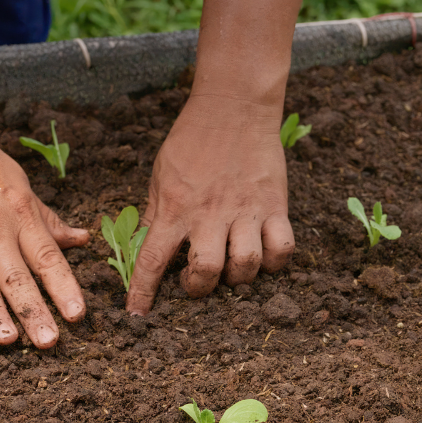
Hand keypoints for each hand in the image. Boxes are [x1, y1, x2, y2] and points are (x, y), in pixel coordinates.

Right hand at [0, 114, 89, 346]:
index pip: (47, 258)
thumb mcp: (19, 182)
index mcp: (20, 214)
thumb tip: (81, 239)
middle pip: (17, 277)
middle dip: (34, 311)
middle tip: (49, 342)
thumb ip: (47, 218)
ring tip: (7, 341)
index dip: (64, 287)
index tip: (77, 315)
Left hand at [126, 94, 295, 313]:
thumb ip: (153, 214)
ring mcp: (245, 211)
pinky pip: (282, 249)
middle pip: (206, 272)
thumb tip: (140, 249)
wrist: (233, 106)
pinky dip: (275, 261)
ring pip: (246, 266)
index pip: (152, 260)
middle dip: (199, 288)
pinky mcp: (275, 206)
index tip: (138, 316)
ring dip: (237, 278)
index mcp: (175, 208)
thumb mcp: (160, 175)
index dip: (142, 293)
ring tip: (231, 267)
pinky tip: (264, 255)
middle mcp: (210, 214)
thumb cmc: (192, 140)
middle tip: (197, 280)